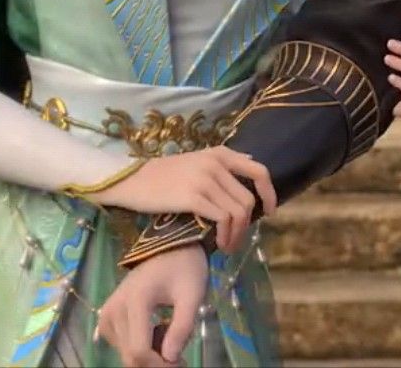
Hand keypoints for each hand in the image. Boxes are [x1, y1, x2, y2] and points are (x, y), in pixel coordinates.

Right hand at [93, 147, 275, 253]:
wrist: (131, 180)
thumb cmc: (162, 175)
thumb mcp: (197, 160)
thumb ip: (222, 163)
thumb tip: (250, 159)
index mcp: (220, 154)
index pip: (259, 171)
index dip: (269, 194)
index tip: (269, 212)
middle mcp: (216, 163)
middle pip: (248, 199)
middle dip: (248, 225)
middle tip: (238, 240)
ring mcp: (205, 179)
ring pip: (238, 212)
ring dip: (236, 234)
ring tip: (226, 246)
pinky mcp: (193, 197)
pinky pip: (222, 219)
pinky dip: (224, 235)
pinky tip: (217, 243)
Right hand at [96, 245, 207, 366]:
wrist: (168, 247)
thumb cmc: (185, 268)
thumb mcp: (193, 295)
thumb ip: (182, 328)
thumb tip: (170, 359)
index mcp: (135, 302)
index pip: (140, 350)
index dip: (160, 365)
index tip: (182, 363)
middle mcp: (113, 310)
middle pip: (130, 355)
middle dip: (156, 363)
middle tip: (180, 357)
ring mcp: (107, 314)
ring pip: (125, 353)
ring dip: (150, 355)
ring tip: (170, 336)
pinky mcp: (107, 318)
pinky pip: (121, 345)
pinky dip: (140, 346)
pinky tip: (157, 331)